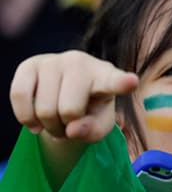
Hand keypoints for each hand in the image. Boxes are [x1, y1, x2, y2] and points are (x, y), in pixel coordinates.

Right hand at [10, 50, 137, 141]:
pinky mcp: (30, 64)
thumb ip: (91, 131)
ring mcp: (55, 60)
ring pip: (43, 108)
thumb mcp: (97, 127)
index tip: (131, 81)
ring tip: (56, 119)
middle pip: (69, 110)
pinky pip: (19, 96)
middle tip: (69, 124)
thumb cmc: (88, 111)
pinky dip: (25, 117)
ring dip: (46, 125)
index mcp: (107, 77)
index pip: (116, 81)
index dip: (122, 82)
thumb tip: (72, 129)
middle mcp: (82, 62)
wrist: (63, 96)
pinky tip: (35, 119)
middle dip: (65, 127)